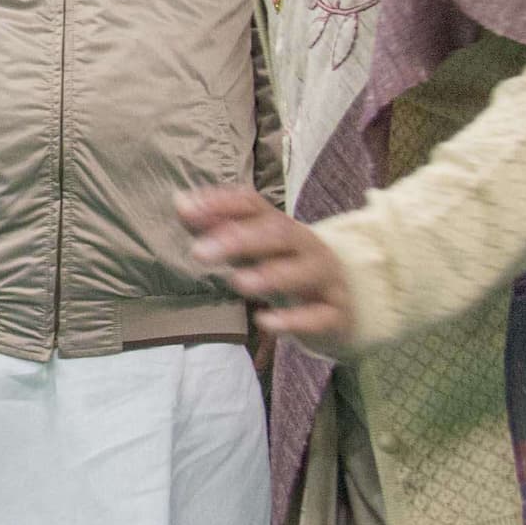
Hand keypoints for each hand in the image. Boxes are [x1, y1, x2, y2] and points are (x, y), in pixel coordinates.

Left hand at [182, 186, 350, 349]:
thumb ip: (219, 227)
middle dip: (240, 239)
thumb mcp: (256, 248)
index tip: (187, 210)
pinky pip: (319, 316)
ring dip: (271, 275)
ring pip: (305, 271)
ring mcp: (325, 280)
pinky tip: (266, 321)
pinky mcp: (335, 314)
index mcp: (282, 227)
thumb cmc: (287, 269)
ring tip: (238, 282)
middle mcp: (306, 247)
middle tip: (200, 252)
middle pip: (279, 234)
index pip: (254, 205)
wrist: (344, 304)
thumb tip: (180, 202)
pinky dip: (294, 319)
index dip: (222, 204)